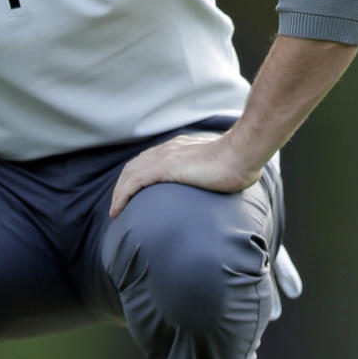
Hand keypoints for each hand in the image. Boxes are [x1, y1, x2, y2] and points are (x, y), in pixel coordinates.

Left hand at [109, 132, 260, 216]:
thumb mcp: (223, 167)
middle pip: (134, 166)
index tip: (133, 191)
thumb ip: (215, 172)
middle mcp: (168, 149)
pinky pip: (133, 183)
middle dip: (122, 185)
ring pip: (129, 175)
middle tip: (119, 204)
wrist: (241, 155)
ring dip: (118, 193)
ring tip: (115, 210)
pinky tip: (117, 210)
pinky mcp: (164, 168)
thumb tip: (222, 183)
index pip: (150, 159)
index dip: (137, 174)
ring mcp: (165, 158)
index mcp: (180, 148)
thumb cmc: (240, 163)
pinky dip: (122, 196)